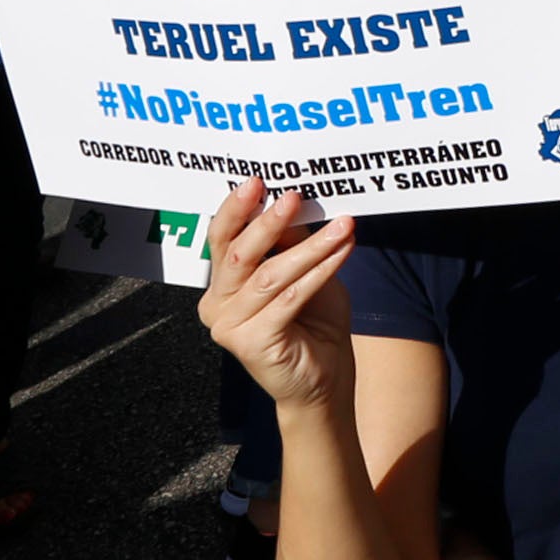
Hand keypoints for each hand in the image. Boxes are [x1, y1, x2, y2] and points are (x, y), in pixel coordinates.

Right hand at [198, 179, 358, 418]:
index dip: (237, 208)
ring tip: (342, 224)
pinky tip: (343, 251)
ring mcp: (229, 327)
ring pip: (270, 274)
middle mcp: (216, 305)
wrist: (323, 379)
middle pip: (239, 253)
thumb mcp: (304, 270)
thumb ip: (291, 242)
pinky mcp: (252, 343)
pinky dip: (320, 270)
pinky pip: (290, 297)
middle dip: (267, 222)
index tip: (257, 180)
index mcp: (222, 283)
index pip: (222, 238)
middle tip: (293, 196)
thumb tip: (292, 200)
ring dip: (310, 246)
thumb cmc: (313, 321)